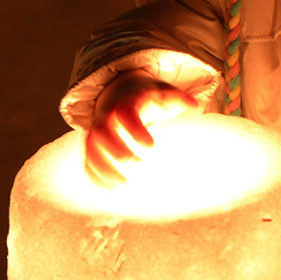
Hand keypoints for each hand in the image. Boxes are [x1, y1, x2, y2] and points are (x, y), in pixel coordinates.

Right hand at [84, 70, 198, 186]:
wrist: (121, 90)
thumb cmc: (147, 95)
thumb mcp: (164, 91)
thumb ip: (178, 98)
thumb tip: (194, 104)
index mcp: (128, 101)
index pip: (126, 112)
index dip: (135, 129)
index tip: (152, 147)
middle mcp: (108, 114)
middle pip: (102, 131)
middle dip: (116, 149)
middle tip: (137, 164)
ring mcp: (97, 128)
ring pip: (90, 147)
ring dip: (102, 167)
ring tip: (122, 185)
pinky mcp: (93, 141)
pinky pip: (87, 157)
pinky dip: (94, 174)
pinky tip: (108, 189)